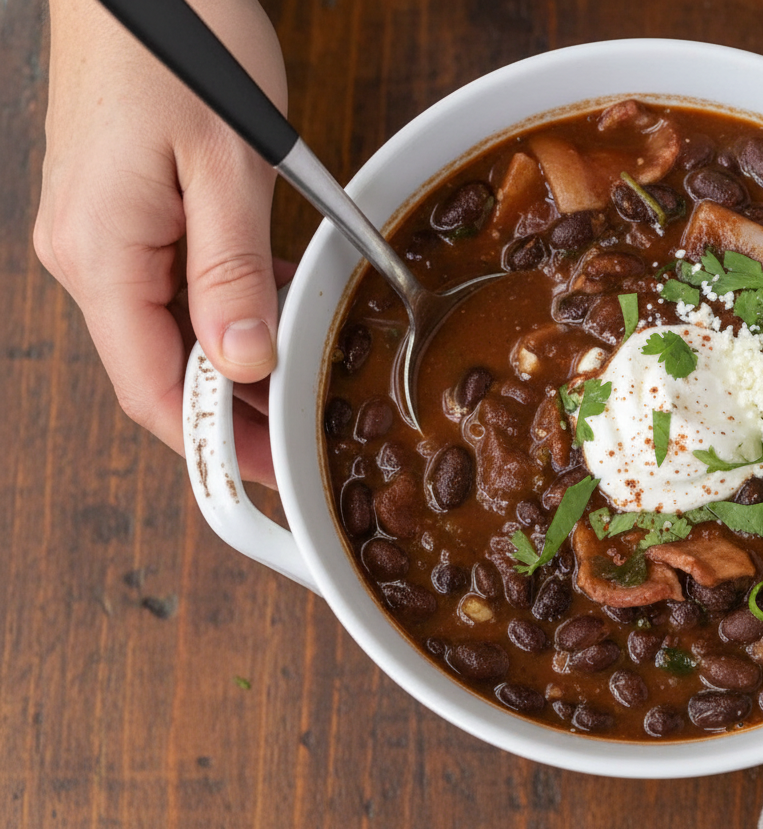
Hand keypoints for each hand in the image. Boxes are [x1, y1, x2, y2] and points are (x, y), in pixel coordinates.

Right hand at [34, 0, 286, 485]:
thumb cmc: (180, 41)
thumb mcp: (225, 164)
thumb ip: (233, 271)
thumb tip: (244, 360)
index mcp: (102, 255)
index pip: (153, 390)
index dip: (216, 443)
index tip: (274, 473)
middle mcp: (86, 256)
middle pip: (157, 372)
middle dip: (229, 417)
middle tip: (299, 445)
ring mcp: (97, 237)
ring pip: (164, 336)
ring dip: (227, 372)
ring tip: (292, 398)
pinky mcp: (118, 216)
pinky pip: (165, 292)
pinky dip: (216, 321)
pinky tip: (264, 328)